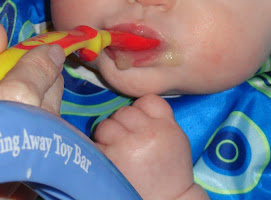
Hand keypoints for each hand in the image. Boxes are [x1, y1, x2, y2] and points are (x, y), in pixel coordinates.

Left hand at [94, 94, 208, 199]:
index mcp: (166, 126)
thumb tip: (137, 104)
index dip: (142, 110)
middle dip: (123, 124)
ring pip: (106, 125)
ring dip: (108, 136)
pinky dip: (99, 151)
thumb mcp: (176, 138)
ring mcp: (126, 147)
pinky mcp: (109, 161)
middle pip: (124, 112)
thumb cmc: (170, 170)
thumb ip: (161, 119)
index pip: (147, 100)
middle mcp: (147, 134)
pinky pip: (95, 145)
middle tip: (128, 140)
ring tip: (117, 150)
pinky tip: (111, 161)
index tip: (142, 124)